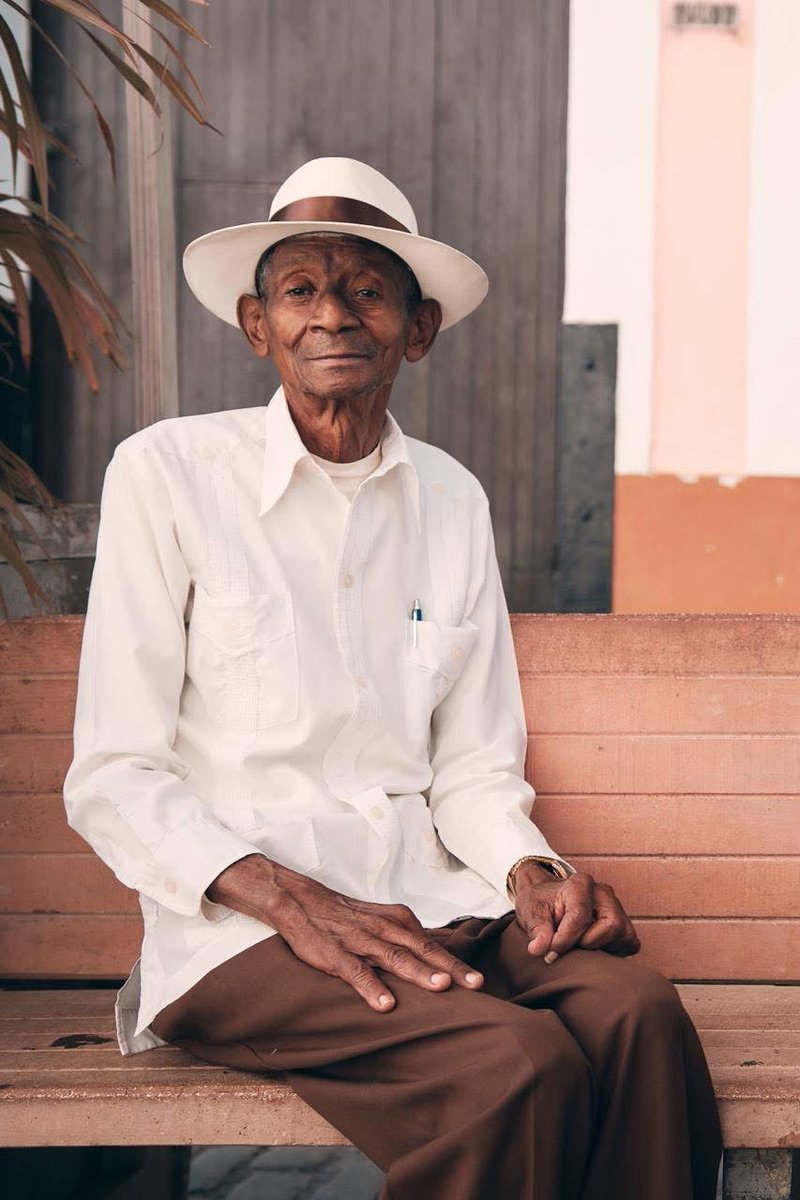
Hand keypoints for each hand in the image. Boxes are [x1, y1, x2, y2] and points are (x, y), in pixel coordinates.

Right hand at [207, 854, 483, 1011]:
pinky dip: (372, 987)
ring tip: (441, 987)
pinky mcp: (336, 954)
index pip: (431, 944)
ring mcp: (360, 941)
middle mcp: (383, 929)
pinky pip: (356, 972)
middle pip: (422, 950)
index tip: (480, 981)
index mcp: (396, 921)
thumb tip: (434, 958)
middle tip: (476, 984)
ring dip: (418, 972)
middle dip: (450, 968)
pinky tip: (385, 1004)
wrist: (300, 900)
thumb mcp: (380, 920)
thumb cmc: (344, 916)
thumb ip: (405, 937)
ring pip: (394, 957)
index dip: (455, 962)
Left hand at [513, 864, 639, 962]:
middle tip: (566, 947)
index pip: (580, 917)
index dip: (564, 941)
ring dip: (599, 948)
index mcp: (580, 883)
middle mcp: (604, 893)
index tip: (549, 954)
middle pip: (610, 925)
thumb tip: (539, 949)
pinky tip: (592, 949)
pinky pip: (629, 944)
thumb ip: (536, 930)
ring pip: (623, 935)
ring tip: (577, 945)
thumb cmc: (541, 904)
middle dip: (586, 943)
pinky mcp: (625, 926)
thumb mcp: (531, 912)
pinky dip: (612, 952)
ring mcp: (618, 908)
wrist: (548, 902)